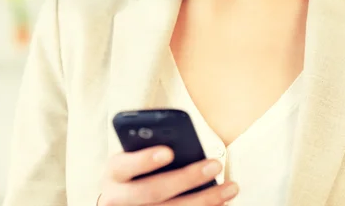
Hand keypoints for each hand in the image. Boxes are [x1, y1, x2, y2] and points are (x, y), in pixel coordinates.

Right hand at [98, 144, 238, 204]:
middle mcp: (116, 199)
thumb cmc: (136, 169)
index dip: (145, 159)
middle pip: (153, 191)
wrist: (121, 200)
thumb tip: (180, 145)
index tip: (169, 152)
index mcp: (114, 172)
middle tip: (215, 165)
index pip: (126, 165)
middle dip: (186, 178)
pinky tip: (221, 203)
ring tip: (230, 187)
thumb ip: (148, 146)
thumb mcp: (134, 155)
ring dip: (205, 200)